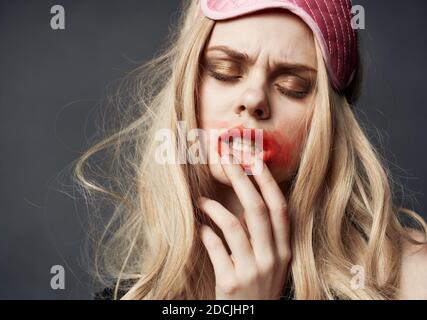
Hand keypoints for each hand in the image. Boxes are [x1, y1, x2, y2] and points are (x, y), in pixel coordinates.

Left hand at [198, 155, 290, 299]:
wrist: (252, 319)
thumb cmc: (258, 287)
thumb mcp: (271, 263)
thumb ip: (264, 236)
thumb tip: (247, 200)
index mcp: (284, 249)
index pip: (280, 208)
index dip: (267, 181)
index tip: (253, 159)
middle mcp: (272, 258)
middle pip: (257, 209)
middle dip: (240, 179)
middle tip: (225, 160)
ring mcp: (252, 271)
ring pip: (233, 226)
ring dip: (214, 208)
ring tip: (201, 201)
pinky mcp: (231, 283)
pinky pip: (215, 248)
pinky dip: (205, 233)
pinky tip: (200, 228)